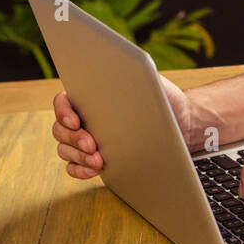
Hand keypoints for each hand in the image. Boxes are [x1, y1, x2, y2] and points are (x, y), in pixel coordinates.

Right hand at [53, 74, 193, 178]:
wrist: (182, 123)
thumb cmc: (164, 99)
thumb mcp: (152, 82)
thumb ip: (134, 76)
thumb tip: (119, 73)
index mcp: (91, 97)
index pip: (63, 102)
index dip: (63, 111)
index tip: (76, 121)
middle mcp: (84, 118)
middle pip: (60, 129)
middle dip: (74, 138)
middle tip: (92, 144)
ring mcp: (86, 140)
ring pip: (64, 149)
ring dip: (77, 156)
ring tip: (97, 160)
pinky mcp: (93, 159)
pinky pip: (73, 167)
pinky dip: (79, 170)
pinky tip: (93, 170)